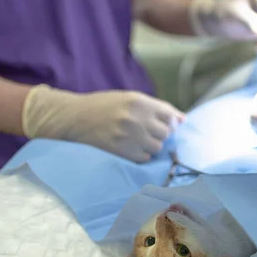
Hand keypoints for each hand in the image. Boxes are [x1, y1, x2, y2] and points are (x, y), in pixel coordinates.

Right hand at [22, 85, 184, 161]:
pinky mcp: (122, 151)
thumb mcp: (130, 98)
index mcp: (139, 102)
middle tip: (147, 132)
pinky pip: (144, 158)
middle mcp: (136, 119)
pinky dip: (141, 154)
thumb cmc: (104, 106)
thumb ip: (156, 108)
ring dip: (151, 145)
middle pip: (166, 133)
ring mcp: (129, 136)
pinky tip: (131, 147)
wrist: (74, 118)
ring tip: (138, 140)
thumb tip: (183, 120)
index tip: (163, 124)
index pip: (170, 115)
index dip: (170, 122)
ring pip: (157, 147)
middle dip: (160, 134)